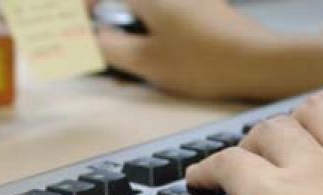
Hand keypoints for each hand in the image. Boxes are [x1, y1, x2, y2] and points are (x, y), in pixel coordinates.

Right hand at [97, 0, 273, 98]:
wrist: (256, 61)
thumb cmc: (202, 61)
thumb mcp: (144, 61)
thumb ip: (109, 47)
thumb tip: (89, 39)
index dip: (80, 9)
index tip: (65, 21)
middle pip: (123, 4)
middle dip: (100, 17)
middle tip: (88, 39)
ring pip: (141, 8)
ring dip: (123, 23)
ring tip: (114, 47)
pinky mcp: (199, 6)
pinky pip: (160, 12)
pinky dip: (145, 24)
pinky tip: (148, 47)